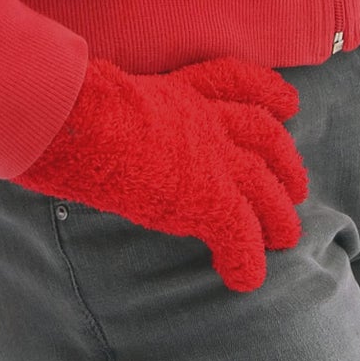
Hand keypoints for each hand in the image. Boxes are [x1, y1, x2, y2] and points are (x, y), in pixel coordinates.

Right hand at [18, 55, 307, 292]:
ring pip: (266, 188)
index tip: (288, 101)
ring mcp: (212, 158)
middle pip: (264, 135)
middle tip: (296, 186)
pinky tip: (243, 280)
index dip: (266, 91)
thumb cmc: (63, 103)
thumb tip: (70, 110)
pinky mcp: (211, 198)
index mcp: (176, 91)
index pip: (231, 81)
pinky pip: (243, 236)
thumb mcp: (96, 93)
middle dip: (286, 162)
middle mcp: (203, 119)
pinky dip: (246, 260)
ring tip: (284, 238)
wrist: (73, 117)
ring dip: (279, 216)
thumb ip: (106, 105)